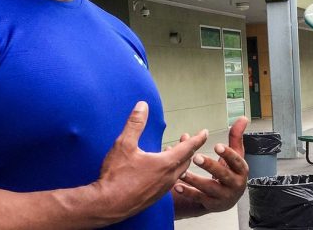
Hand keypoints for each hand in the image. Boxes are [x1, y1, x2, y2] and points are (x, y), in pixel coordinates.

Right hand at [94, 101, 207, 219]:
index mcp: (165, 164)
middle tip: (186, 139)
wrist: (107, 205)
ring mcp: (162, 189)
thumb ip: (135, 124)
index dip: (197, 139)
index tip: (204, 132)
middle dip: (188, 148)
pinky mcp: (155, 197)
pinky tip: (160, 169)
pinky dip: (171, 171)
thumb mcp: (124, 145)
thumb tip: (142, 106)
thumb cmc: (116, 176)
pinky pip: (170, 182)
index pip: (188, 148)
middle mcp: (168, 178)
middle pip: (186, 160)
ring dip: (179, 160)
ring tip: (172, 151)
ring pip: (179, 172)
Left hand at [173, 116, 248, 212]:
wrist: (228, 197)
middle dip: (210, 166)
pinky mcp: (211, 204)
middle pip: (223, 175)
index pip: (237, 161)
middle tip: (196, 157)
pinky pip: (199, 198)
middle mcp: (235, 184)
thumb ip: (236, 136)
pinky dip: (187, 192)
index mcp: (241, 170)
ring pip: (209, 187)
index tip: (217, 146)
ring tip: (182, 172)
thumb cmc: (231, 171)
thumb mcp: (236, 154)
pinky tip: (177, 185)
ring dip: (195, 180)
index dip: (228, 154)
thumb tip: (243, 117)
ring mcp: (223, 195)